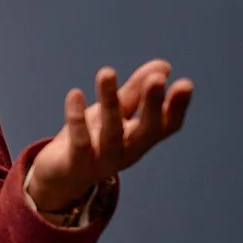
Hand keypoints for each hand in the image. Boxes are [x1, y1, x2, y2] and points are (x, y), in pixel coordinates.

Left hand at [28, 59, 193, 210]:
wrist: (58, 176)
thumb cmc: (92, 140)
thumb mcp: (115, 113)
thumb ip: (137, 91)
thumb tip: (164, 66)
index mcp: (141, 139)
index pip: (167, 125)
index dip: (177, 107)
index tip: (185, 84)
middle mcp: (128, 152)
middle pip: (147, 130)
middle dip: (152, 105)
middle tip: (157, 79)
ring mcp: (103, 160)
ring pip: (111, 132)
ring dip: (110, 101)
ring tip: (106, 72)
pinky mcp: (77, 163)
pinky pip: (79, 141)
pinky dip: (77, 119)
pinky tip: (75, 93)